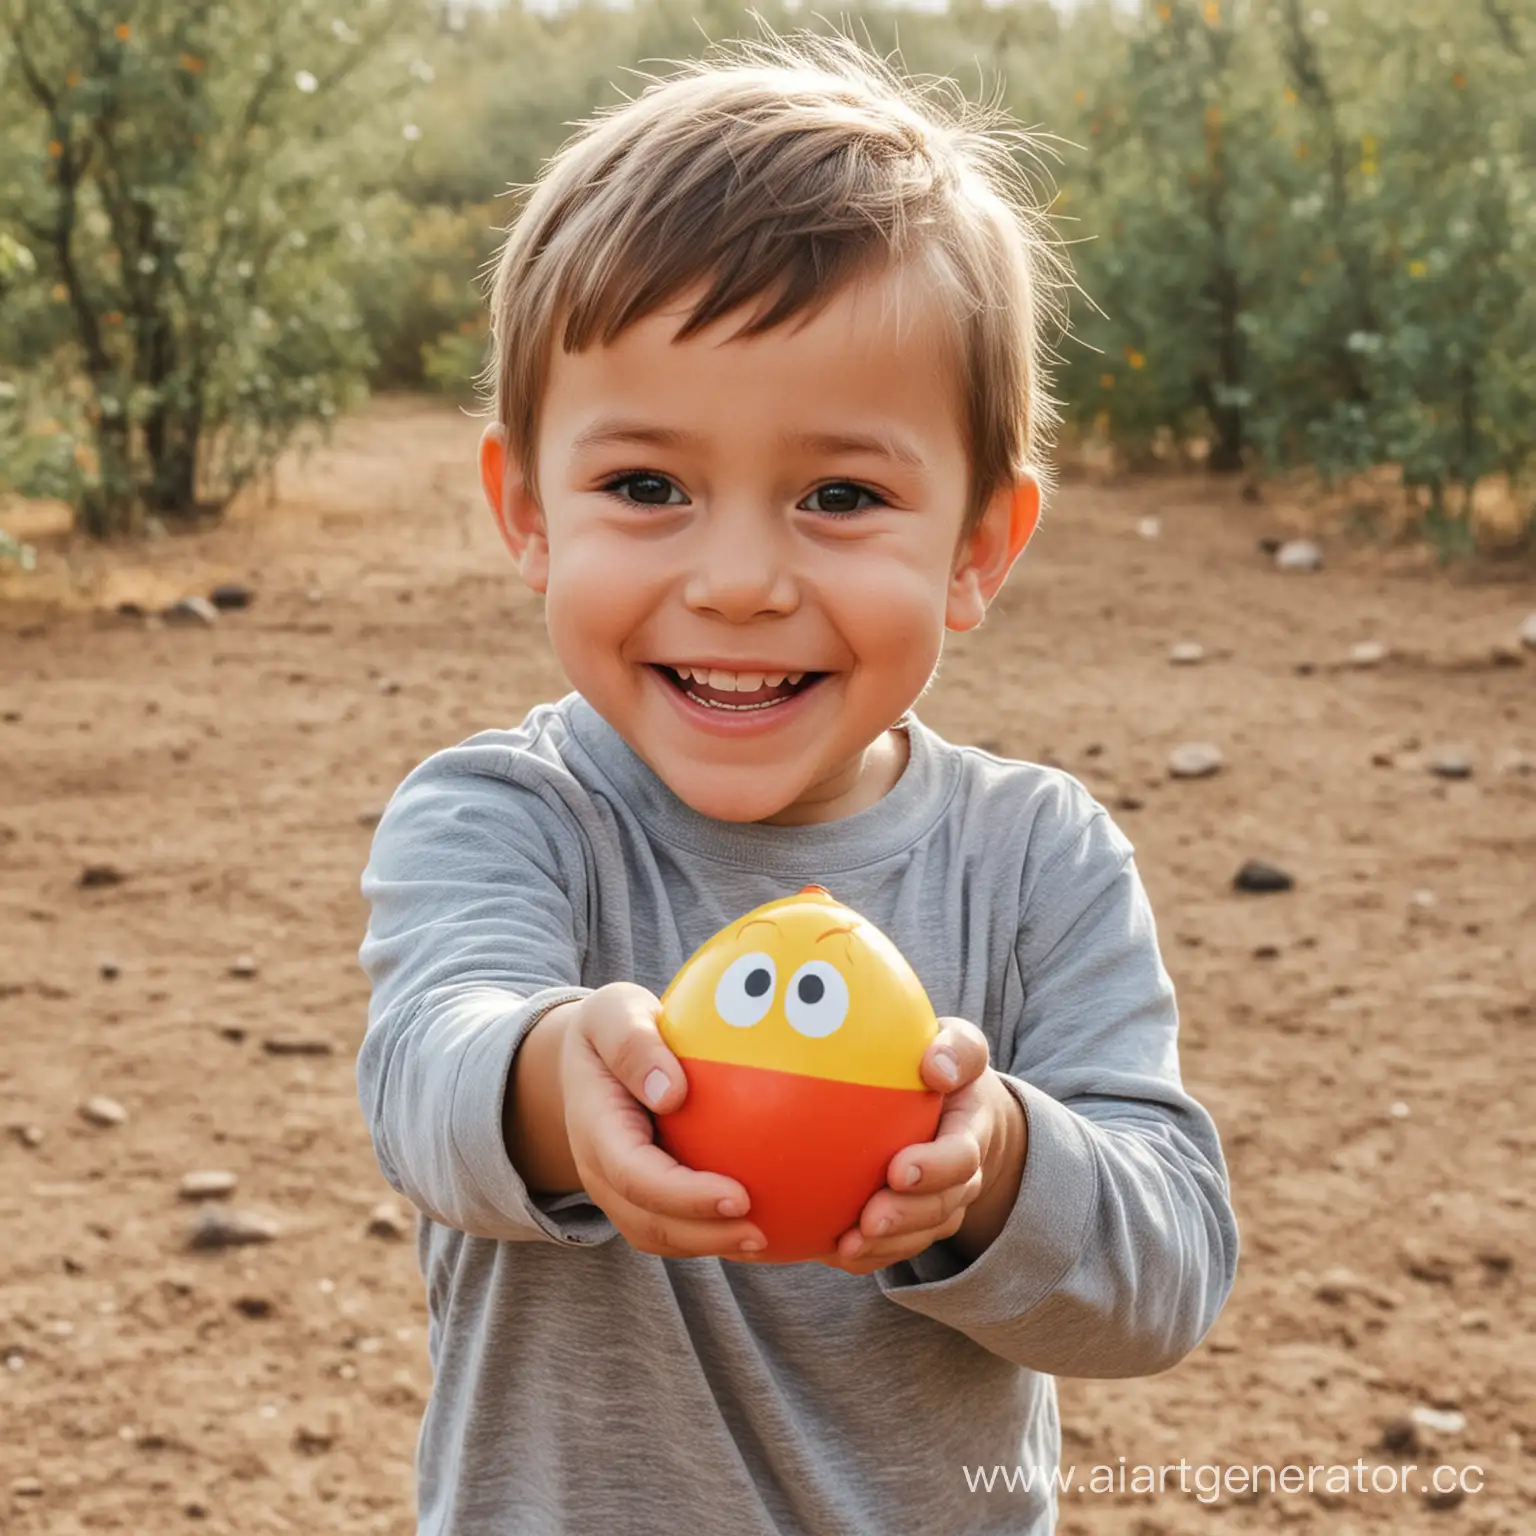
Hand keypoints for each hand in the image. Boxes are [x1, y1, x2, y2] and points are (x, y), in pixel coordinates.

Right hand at [558, 983, 766, 1259]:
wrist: (589, 1057)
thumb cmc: (613, 1026)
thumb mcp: (614, 1013)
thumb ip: (634, 1044)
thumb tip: (672, 1092)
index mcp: (596, 1129)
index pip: (635, 1175)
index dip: (684, 1196)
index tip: (739, 1196)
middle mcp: (603, 1172)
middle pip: (648, 1222)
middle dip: (703, 1235)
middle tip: (762, 1232)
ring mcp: (620, 1190)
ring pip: (661, 1235)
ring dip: (711, 1244)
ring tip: (767, 1238)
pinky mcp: (643, 1196)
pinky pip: (677, 1226)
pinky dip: (715, 1232)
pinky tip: (767, 1222)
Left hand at [817, 1017, 1025, 1276]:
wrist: (961, 1114)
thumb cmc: (946, 1069)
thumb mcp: (960, 1046)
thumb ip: (956, 1049)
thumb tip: (935, 1067)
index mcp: (970, 1134)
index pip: (961, 1157)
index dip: (935, 1169)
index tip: (898, 1170)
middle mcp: (960, 1180)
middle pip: (939, 1209)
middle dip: (905, 1219)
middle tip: (868, 1221)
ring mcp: (939, 1207)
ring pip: (917, 1237)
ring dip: (883, 1247)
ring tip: (845, 1247)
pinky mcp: (914, 1225)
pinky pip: (892, 1249)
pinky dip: (864, 1257)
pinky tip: (826, 1250)